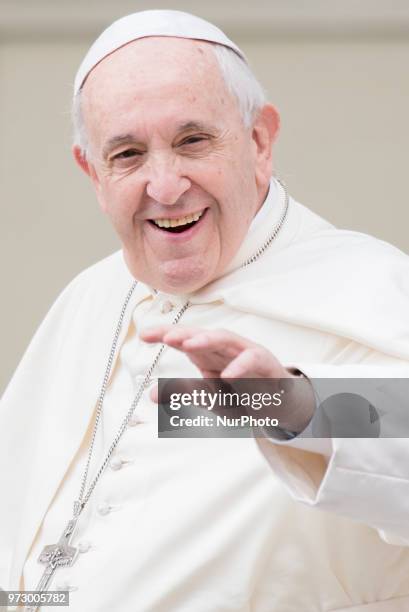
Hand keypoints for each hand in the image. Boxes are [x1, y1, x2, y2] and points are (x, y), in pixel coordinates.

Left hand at [140, 325, 314, 432]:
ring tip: (188, 345)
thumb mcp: (209, 398)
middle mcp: (224, 348)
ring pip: (226, 339)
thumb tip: (150, 393)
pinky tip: (227, 375)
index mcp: (208, 354)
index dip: (165, 334)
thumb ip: (184, 393)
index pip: (185, 339)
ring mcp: (245, 352)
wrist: (278, 405)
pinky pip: (252, 360)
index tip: (144, 335)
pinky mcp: (265, 363)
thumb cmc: (242, 396)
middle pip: (202, 334)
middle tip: (166, 337)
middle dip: (184, 334)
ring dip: (207, 340)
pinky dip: (240, 366)